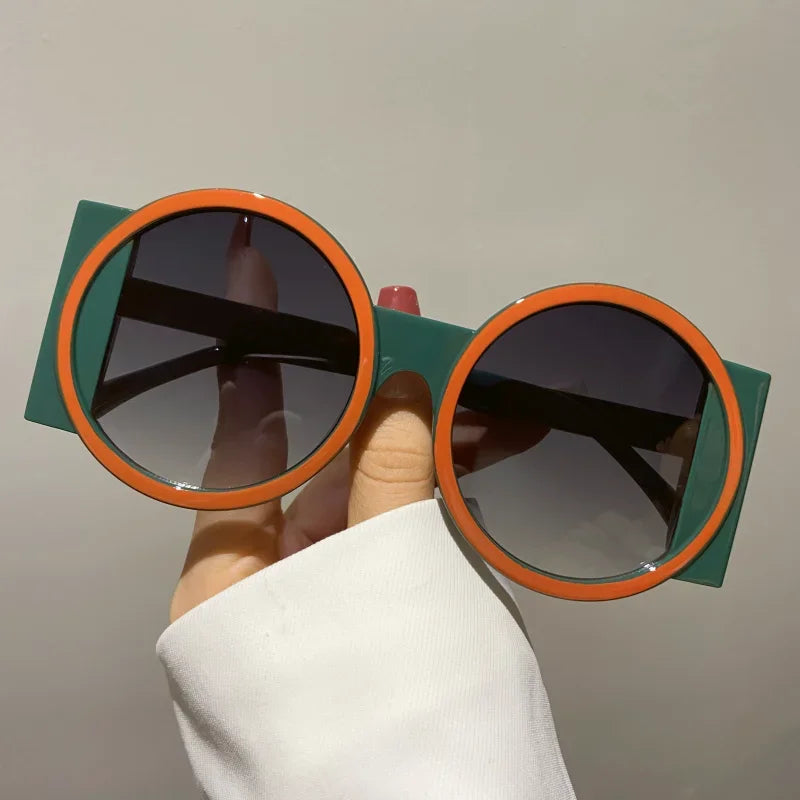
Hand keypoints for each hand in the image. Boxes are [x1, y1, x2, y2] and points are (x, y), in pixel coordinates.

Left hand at [168, 219, 538, 621]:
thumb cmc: (388, 718)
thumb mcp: (384, 580)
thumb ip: (389, 477)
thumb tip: (399, 387)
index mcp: (231, 567)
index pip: (241, 431)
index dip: (256, 350)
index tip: (259, 280)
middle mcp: (272, 569)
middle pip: (317, 448)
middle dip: (368, 382)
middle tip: (403, 317)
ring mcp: (328, 580)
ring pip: (372, 477)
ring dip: (425, 427)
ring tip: (473, 379)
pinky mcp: (380, 594)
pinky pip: (404, 516)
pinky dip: (442, 478)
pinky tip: (483, 441)